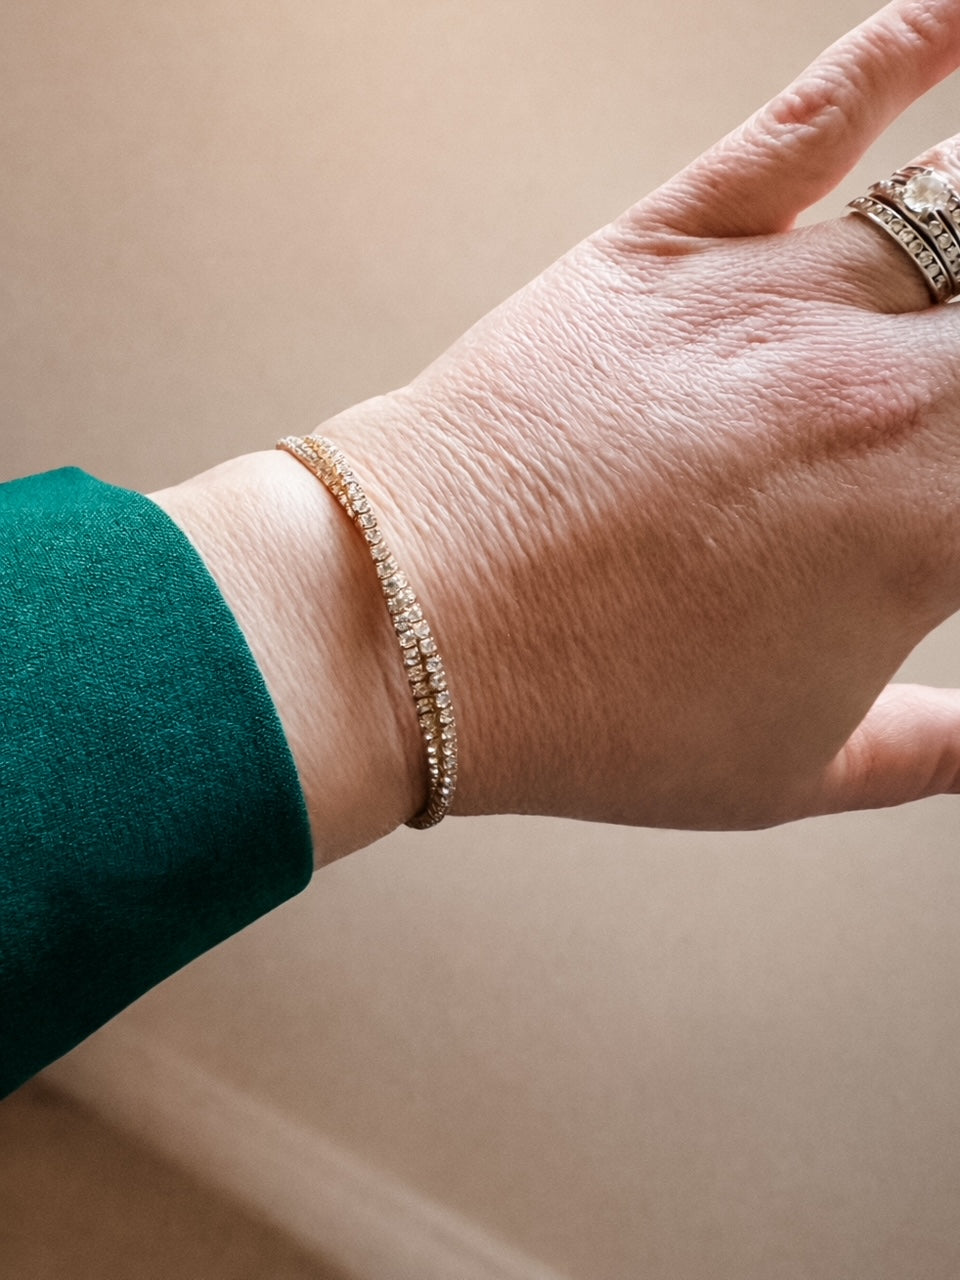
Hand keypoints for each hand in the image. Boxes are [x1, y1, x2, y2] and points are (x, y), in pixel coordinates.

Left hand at [317, 0, 959, 829]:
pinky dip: (898, 47)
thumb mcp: (786, 768)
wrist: (417, 630)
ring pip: (958, 196)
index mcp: (929, 526)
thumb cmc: (593, 711)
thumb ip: (922, 754)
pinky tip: (949, 17)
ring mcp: (776, 301)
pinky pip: (810, 117)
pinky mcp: (672, 247)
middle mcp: (880, 392)